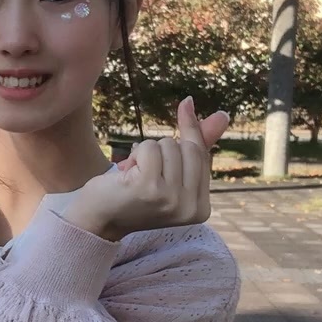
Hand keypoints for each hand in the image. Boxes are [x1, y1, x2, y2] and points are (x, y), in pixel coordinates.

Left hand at [64, 97, 228, 240]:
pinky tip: (126, 174)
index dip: (191, 129)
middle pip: (189, 148)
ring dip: (147, 152)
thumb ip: (197, 147)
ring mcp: (172, 200)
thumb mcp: (170, 175)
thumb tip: (223, 115)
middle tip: (146, 169)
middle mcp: (191, 208)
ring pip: (168, 146)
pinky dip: (135, 154)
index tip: (186, 102)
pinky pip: (149, 148)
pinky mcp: (149, 188)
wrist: (98, 219)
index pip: (203, 156)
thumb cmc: (134, 194)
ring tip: (135, 175)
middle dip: (165, 148)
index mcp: (202, 209)